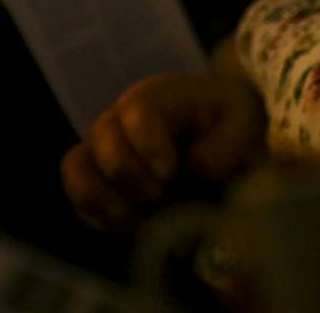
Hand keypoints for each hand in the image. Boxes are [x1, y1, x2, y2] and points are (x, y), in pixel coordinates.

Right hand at [61, 71, 267, 231]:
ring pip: (76, 170)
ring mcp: (100, 149)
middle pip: (103, 143)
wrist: (213, 136)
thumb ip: (228, 143)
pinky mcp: (94, 180)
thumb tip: (196, 166)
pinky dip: (103, 218)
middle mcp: (120, 118)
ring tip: (142, 216)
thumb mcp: (243, 123)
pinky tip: (138, 223)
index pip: (138, 112)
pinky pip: (79, 201)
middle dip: (134, 177)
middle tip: (165, 193)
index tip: (170, 171)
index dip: (149, 144)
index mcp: (158, 96)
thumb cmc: (227, 123)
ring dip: (107, 200)